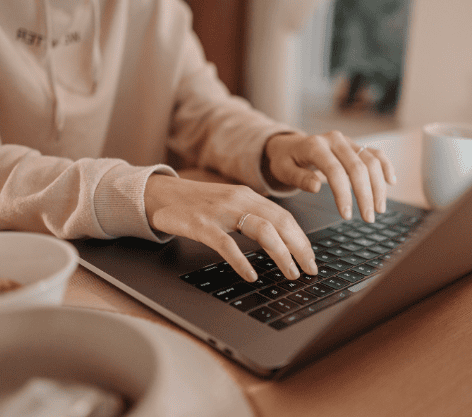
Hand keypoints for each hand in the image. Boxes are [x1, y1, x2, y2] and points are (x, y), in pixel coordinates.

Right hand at [144, 175, 318, 281]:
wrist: (160, 194)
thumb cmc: (196, 204)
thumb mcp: (229, 204)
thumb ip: (251, 216)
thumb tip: (278, 240)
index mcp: (248, 196)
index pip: (284, 216)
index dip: (301, 238)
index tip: (311, 258)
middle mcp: (239, 200)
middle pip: (280, 222)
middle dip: (300, 248)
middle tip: (310, 270)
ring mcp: (221, 212)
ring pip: (262, 231)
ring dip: (281, 254)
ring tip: (290, 273)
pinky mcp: (201, 224)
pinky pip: (227, 244)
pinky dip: (241, 261)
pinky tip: (251, 275)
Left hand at [263, 131, 396, 221]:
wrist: (290, 146)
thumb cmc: (286, 161)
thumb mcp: (284, 170)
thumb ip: (299, 178)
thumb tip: (315, 187)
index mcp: (315, 145)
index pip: (334, 170)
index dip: (343, 194)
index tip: (346, 215)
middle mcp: (334, 140)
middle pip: (357, 167)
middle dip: (365, 195)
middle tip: (368, 218)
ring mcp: (347, 141)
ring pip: (370, 161)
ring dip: (378, 186)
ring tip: (379, 209)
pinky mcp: (355, 145)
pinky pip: (375, 153)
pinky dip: (385, 166)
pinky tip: (390, 182)